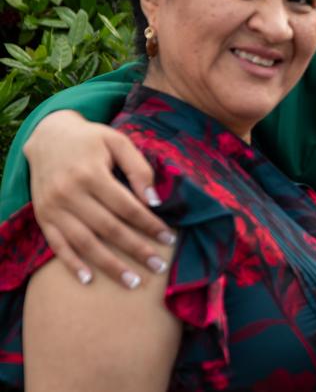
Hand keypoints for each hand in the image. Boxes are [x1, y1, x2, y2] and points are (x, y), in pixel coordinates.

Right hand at [24, 110, 175, 287]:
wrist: (48, 136)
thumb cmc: (91, 139)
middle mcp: (69, 193)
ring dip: (109, 265)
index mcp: (91, 174)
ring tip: (132, 282)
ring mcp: (53, 208)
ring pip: (84, 243)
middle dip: (136, 250)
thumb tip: (154, 200)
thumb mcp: (118, 141)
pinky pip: (57, 245)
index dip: (149, 225)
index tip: (169, 239)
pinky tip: (89, 280)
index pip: (127, 207)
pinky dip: (71, 264)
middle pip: (108, 229)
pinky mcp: (43, 217)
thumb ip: (138, 168)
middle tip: (159, 267)